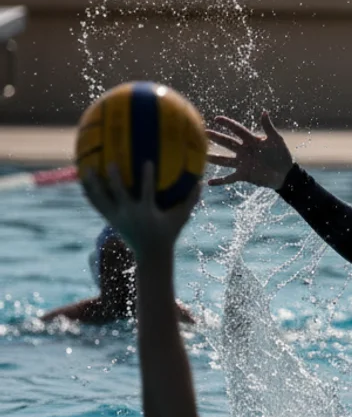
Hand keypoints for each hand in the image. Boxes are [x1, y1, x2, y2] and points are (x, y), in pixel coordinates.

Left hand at [83, 162, 199, 258]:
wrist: (151, 254)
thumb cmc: (168, 233)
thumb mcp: (181, 218)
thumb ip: (191, 200)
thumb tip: (201, 183)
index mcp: (146, 212)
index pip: (147, 192)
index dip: (147, 177)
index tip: (147, 161)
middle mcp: (129, 214)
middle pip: (119, 194)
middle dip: (115, 178)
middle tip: (112, 162)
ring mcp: (117, 217)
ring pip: (102, 199)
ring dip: (94, 184)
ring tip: (88, 168)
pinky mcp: (110, 220)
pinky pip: (96, 204)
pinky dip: (89, 193)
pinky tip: (84, 182)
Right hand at [206, 111, 293, 189]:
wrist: (286, 174)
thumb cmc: (282, 155)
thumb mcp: (276, 140)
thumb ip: (268, 127)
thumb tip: (264, 112)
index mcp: (251, 140)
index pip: (237, 129)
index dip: (228, 124)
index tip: (217, 119)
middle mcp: (243, 151)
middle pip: (227, 143)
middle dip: (216, 137)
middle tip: (203, 132)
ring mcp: (242, 163)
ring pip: (224, 160)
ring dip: (213, 158)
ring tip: (202, 155)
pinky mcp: (243, 175)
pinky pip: (229, 178)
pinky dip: (220, 181)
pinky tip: (209, 182)